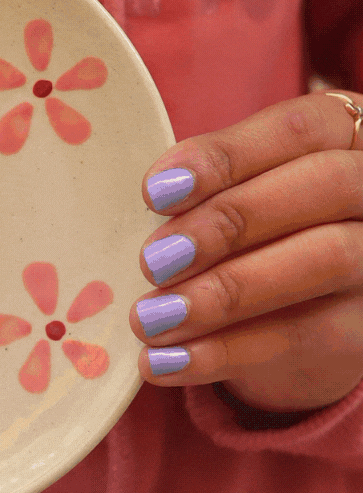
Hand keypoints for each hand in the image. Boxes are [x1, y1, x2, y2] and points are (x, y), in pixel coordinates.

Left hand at [130, 93, 362, 412]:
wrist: (310, 317)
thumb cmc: (262, 233)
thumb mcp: (244, 196)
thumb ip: (212, 190)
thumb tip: (155, 202)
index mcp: (347, 135)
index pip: (297, 129)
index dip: (226, 156)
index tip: (155, 192)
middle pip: (323, 185)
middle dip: (229, 221)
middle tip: (152, 261)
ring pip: (325, 259)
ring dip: (225, 292)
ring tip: (150, 319)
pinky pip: (306, 336)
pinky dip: (224, 353)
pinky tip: (164, 362)